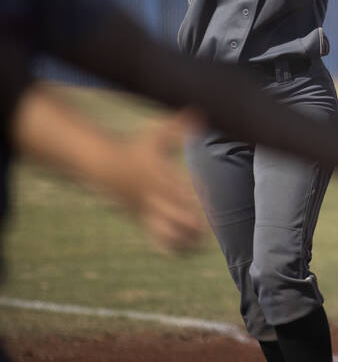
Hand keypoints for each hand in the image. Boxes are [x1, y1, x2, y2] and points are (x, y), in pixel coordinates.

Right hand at [113, 110, 207, 252]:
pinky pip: (159, 240)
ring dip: (187, 240)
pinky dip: (174, 247)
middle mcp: (154, 199)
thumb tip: (198, 111)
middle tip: (210, 224)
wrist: (103, 167)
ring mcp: (147, 212)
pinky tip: (191, 249)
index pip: (180, 194)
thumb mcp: (154, 135)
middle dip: (194, 223)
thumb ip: (178, 125)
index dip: (196, 199)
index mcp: (160, 180)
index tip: (207, 199)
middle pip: (176, 219)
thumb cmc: (133, 148)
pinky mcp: (143, 221)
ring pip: (167, 235)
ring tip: (203, 240)